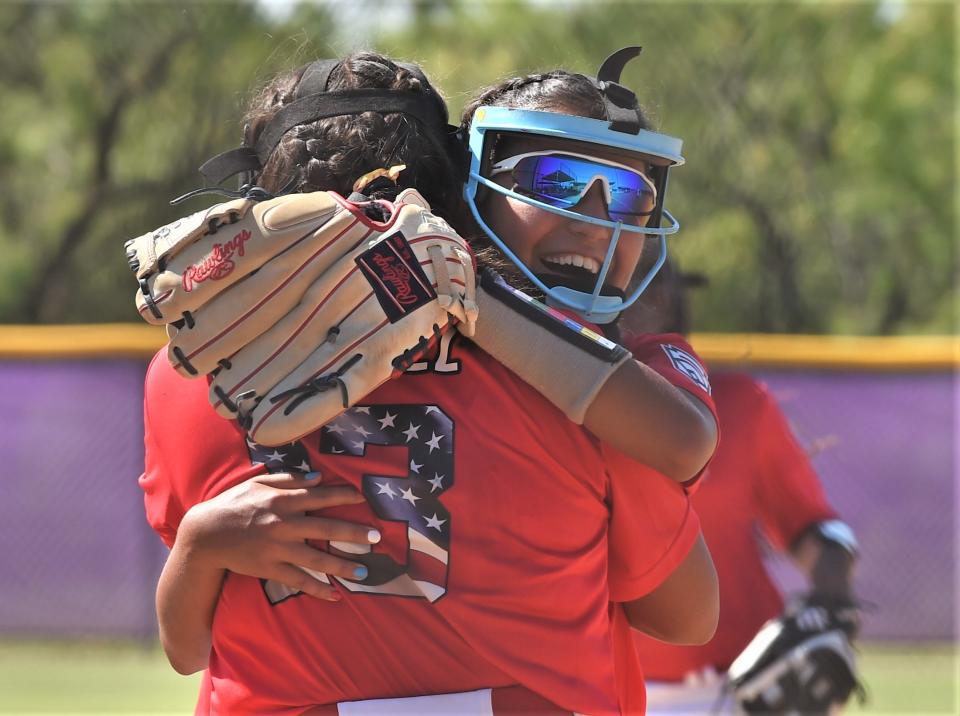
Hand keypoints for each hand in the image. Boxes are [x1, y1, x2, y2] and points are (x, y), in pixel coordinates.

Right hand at [179, 472, 379, 600]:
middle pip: (327, 528)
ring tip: (365, 571)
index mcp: (282, 500)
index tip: (364, 498)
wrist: (204, 535)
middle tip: (376, 537)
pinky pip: (299, 580)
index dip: (344, 496)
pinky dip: (319, 589)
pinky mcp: (270, 568)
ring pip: (318, 558)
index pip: (321, 496)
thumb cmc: (232, 504)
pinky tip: (336, 595)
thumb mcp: (258, 483)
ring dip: (343, 565)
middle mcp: (284, 523)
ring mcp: (278, 548)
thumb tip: (317, 478)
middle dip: (354, 533)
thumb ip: (289, 479)